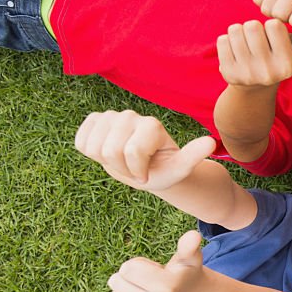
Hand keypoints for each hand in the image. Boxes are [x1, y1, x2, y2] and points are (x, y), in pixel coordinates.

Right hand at [75, 110, 216, 189]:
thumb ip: (193, 156)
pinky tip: (107, 152)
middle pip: (110, 150)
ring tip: (123, 162)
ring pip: (94, 147)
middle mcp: (131, 116)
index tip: (148, 175)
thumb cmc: (164, 170)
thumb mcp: (180, 169)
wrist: (147, 167)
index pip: (131, 151)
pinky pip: (81, 142)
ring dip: (106, 162)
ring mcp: (111, 116)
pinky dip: (90, 153)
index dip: (137, 171)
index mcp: (151, 125)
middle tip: (135, 169)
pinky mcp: (94, 121)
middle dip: (122, 168)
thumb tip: (211, 142)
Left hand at [106, 231, 207, 291]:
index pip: (127, 269)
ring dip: (123, 291)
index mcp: (167, 286)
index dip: (137, 264)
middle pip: (116, 282)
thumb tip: (193, 235)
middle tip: (145, 279)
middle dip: (127, 276)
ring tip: (142, 290)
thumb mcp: (189, 257)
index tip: (152, 269)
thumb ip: (188, 246)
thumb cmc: (186, 272)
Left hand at [217, 19, 291, 87]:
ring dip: (239, 34)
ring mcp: (247, 75)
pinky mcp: (228, 74)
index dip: (272, 27)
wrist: (253, 89)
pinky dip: (227, 43)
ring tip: (247, 46)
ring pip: (235, 30)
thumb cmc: (277, 60)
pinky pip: (222, 41)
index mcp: (287, 65)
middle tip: (258, 42)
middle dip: (253, 28)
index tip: (274, 39)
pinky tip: (236, 53)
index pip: (273, 24)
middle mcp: (268, 73)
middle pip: (252, 26)